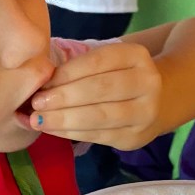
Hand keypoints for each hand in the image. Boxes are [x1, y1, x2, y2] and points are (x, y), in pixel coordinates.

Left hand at [30, 42, 162, 148]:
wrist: (158, 103)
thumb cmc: (119, 78)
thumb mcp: (109, 63)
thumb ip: (81, 68)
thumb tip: (40, 82)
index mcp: (137, 56)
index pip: (98, 61)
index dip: (67, 72)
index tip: (42, 82)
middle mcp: (147, 83)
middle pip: (100, 89)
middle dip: (63, 97)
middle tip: (36, 102)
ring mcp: (145, 112)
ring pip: (99, 116)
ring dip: (64, 119)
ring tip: (39, 119)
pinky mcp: (135, 138)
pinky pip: (99, 135)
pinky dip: (71, 133)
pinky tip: (53, 130)